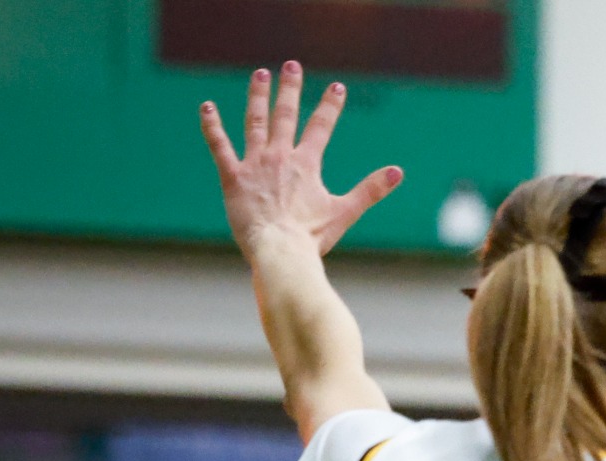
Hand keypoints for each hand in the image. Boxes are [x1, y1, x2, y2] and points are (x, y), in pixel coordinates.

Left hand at [200, 62, 402, 261]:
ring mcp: (255, 164)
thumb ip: (370, 190)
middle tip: (291, 65)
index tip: (336, 87)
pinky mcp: (233, 177)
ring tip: (260, 74)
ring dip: (258, 96)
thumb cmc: (312, 237)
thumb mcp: (345, 212)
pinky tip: (207, 107)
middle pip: (286, 115)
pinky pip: (220, 146)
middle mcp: (280, 156)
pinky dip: (213, 126)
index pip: (321, 127)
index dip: (330, 106)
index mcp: (307, 164)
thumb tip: (398, 172)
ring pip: (255, 122)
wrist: (279, 250)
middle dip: (290, 88)